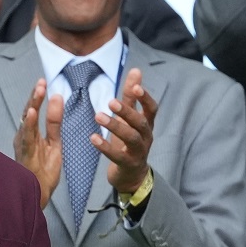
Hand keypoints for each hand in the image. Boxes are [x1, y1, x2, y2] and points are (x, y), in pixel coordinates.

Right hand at [13, 79, 63, 208]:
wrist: (39, 193)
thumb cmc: (44, 169)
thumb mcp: (55, 143)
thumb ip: (54, 123)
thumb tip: (57, 98)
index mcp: (30, 134)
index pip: (33, 110)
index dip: (37, 96)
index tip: (43, 81)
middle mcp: (23, 137)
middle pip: (29, 113)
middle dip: (34, 97)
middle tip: (41, 82)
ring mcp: (23, 146)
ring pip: (27, 123)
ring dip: (32, 106)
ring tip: (38, 92)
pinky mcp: (25, 156)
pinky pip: (26, 138)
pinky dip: (29, 125)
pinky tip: (32, 114)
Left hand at [94, 68, 155, 197]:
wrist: (131, 175)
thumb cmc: (129, 142)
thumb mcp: (130, 119)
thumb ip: (132, 97)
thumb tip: (136, 71)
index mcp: (147, 125)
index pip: (152, 109)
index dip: (146, 98)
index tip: (136, 87)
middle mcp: (146, 137)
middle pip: (141, 123)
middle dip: (127, 112)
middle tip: (110, 102)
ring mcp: (139, 152)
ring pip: (131, 138)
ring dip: (115, 126)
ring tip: (98, 116)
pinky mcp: (128, 164)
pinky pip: (118, 156)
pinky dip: (105, 147)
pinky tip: (93, 138)